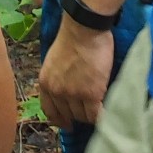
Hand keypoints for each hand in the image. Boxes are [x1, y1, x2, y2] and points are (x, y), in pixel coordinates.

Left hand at [37, 13, 115, 128]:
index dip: (59, 119)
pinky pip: (97, 115)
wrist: (84, 29)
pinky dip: (102, 117)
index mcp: (45, 82)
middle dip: (78, 115)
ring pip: (83, 116)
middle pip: (68, 114)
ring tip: (100, 108)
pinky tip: (107, 114)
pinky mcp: (91, 94)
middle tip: (89, 112)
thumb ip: (57, 78)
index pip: (49, 110)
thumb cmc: (72, 38)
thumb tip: (66, 90)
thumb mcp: (54, 61)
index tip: (67, 124)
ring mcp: (73, 94)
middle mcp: (56, 91)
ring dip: (91, 114)